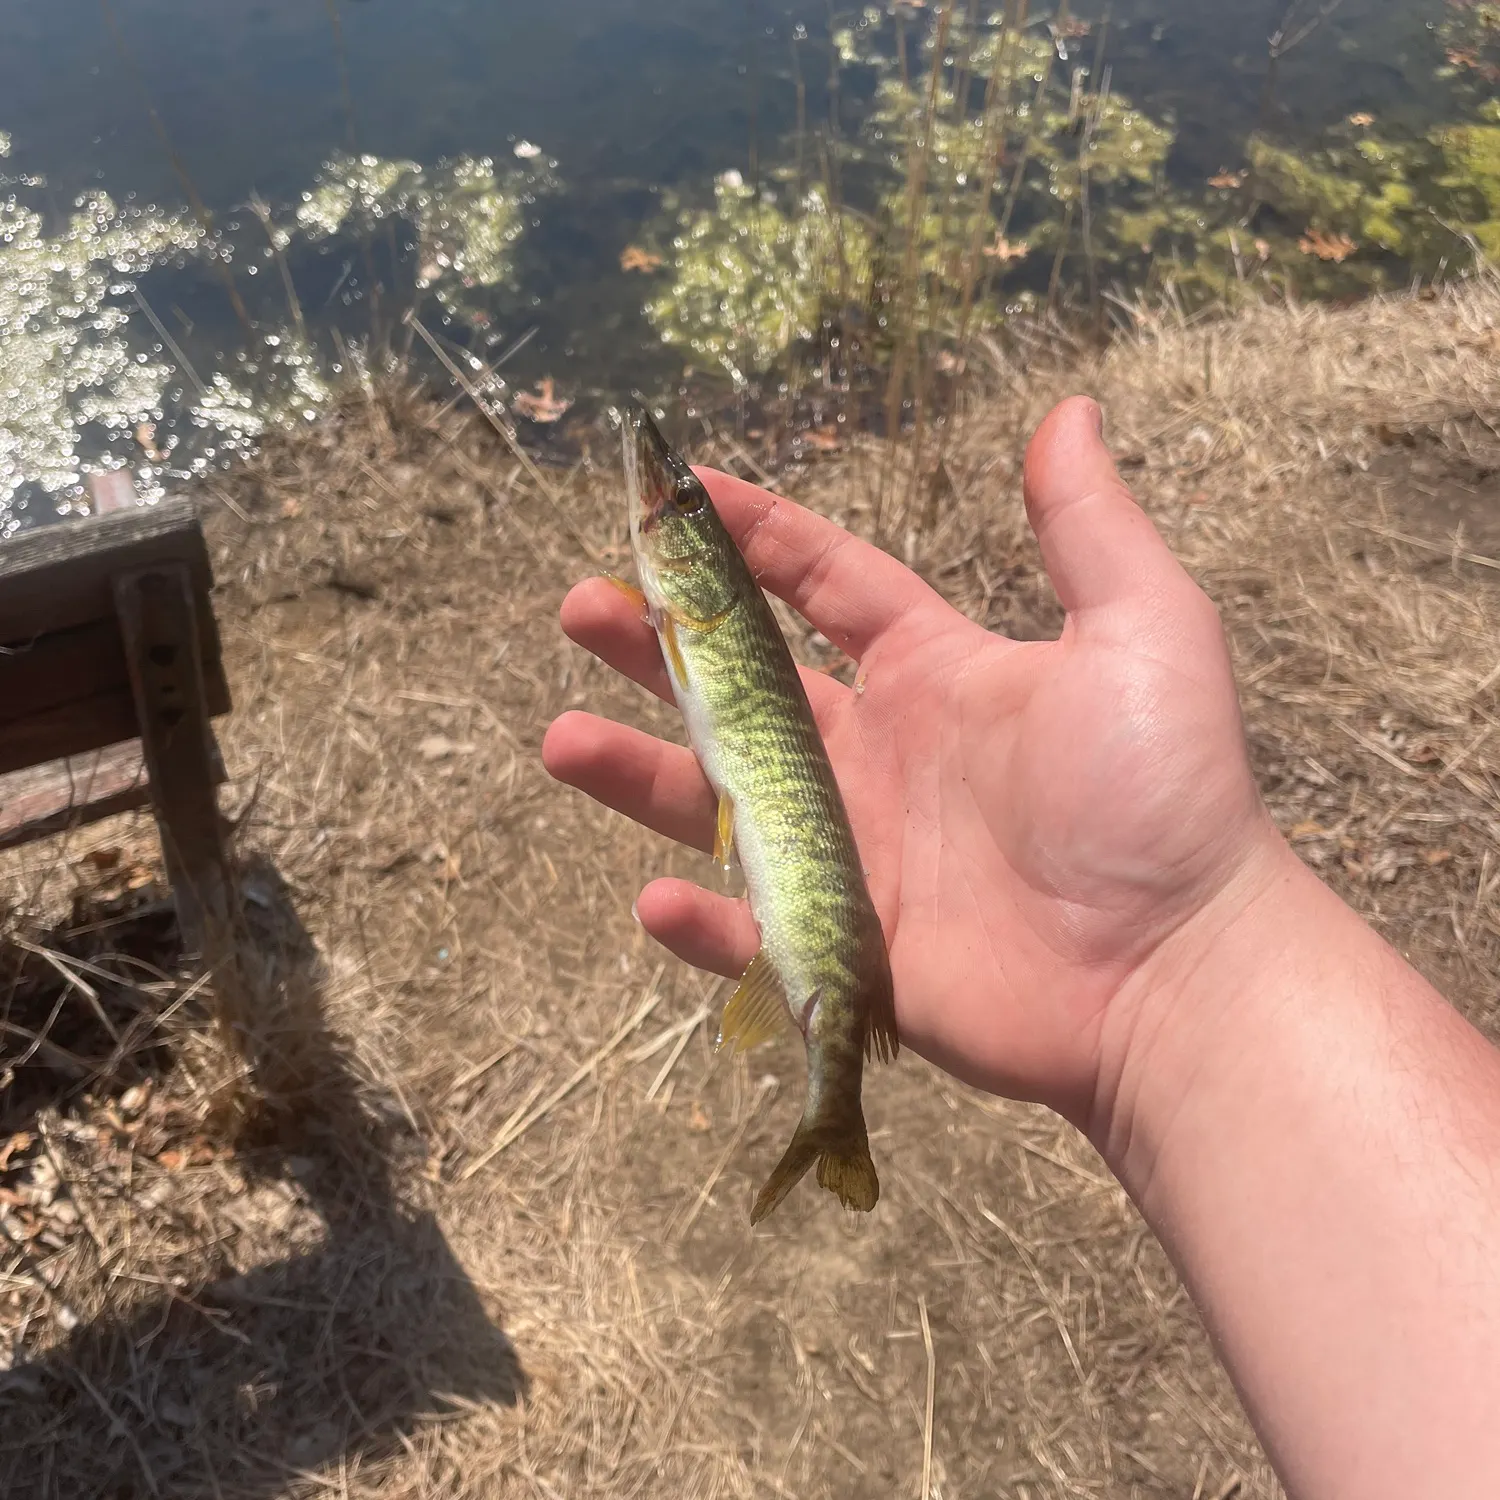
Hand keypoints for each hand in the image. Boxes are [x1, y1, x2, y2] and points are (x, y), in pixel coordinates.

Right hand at [542, 397, 1283, 1127]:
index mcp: (933, 673)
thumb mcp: (1142, 630)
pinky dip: (700, 922)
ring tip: (562, 740)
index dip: (758, 537)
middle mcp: (879, 756)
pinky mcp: (847, 950)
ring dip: (637, 773)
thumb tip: (1068, 410)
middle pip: (743, 687)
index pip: (826, 586)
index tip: (684, 490)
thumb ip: (1087, 527)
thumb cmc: (1164, 794)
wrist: (1177, 968)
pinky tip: (655, 897)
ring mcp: (855, 854)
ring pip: (718, 805)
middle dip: (660, 643)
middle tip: (582, 604)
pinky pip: (750, 931)